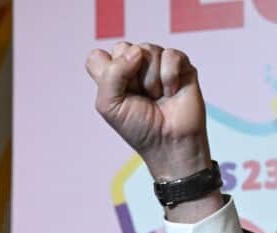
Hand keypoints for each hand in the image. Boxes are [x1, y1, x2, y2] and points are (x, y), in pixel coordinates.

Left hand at [85, 42, 210, 179]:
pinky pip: (170, 55)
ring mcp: (156, 63)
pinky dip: (169, 77)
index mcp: (112, 76)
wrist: (169, 142)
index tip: (116, 92)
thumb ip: (111, 75)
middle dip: (130, 76)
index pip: (97, 56)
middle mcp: (133, 66)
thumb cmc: (137, 127)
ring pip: (147, 49)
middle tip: (139, 97)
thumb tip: (136, 51)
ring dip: (151, 80)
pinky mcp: (180, 64)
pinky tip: (171, 92)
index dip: (105, 71)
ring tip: (156, 97)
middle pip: (123, 47)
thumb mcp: (109, 105)